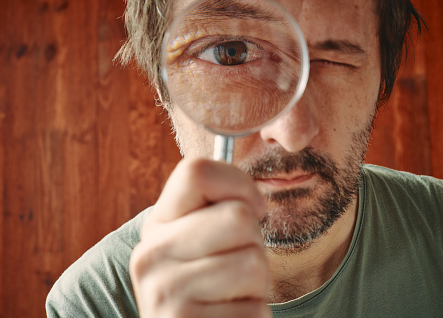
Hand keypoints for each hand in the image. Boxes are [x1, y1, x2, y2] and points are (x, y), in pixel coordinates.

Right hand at [130, 158, 271, 317]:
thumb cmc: (208, 284)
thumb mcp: (200, 241)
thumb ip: (217, 211)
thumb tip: (254, 200)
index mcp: (158, 224)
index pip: (197, 171)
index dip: (239, 183)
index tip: (253, 208)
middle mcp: (152, 254)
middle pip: (239, 217)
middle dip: (255, 242)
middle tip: (237, 262)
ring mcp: (165, 293)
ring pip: (253, 263)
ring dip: (257, 283)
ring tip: (232, 293)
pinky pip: (255, 308)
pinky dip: (253, 314)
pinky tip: (228, 315)